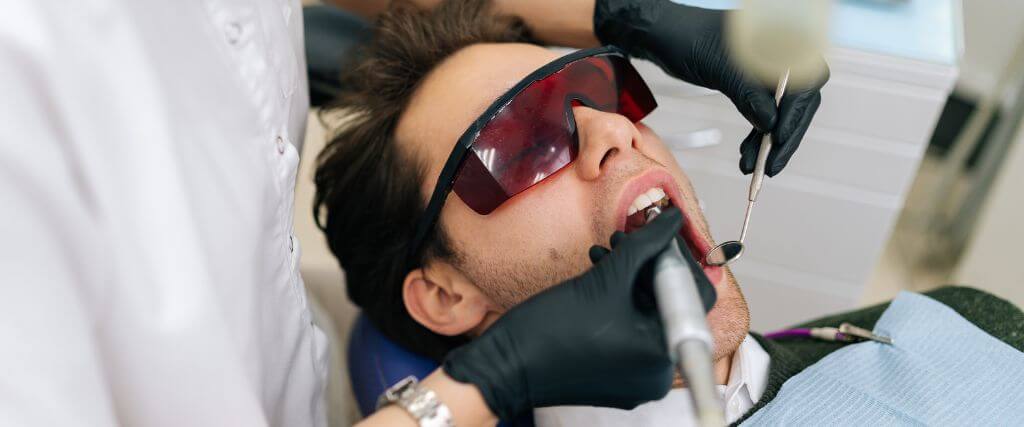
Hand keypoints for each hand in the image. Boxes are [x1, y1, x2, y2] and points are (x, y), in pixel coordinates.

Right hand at [442, 207, 685, 420]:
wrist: (506, 365)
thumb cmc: (550, 331)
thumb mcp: (606, 279)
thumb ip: (645, 245)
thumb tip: (673, 220)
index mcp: (663, 354)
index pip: (694, 296)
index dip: (677, 259)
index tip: (659, 234)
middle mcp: (658, 373)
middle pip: (670, 306)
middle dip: (649, 266)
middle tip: (630, 238)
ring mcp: (636, 376)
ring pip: (648, 315)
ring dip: (631, 279)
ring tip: (606, 253)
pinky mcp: (617, 375)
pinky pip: (631, 331)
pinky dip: (619, 302)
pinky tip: (598, 275)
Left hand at [594, 0, 828, 175]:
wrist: (662, 34)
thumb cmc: (686, 38)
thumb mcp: (719, 68)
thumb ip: (748, 94)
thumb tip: (771, 124)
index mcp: (780, 39)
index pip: (804, 82)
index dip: (794, 115)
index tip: (779, 140)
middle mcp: (780, 52)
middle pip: (798, 100)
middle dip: (783, 135)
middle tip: (770, 165)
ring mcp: (768, 68)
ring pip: (781, 109)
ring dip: (768, 140)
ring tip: (753, 165)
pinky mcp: (754, 80)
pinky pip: (765, 108)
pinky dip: (758, 131)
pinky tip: (749, 151)